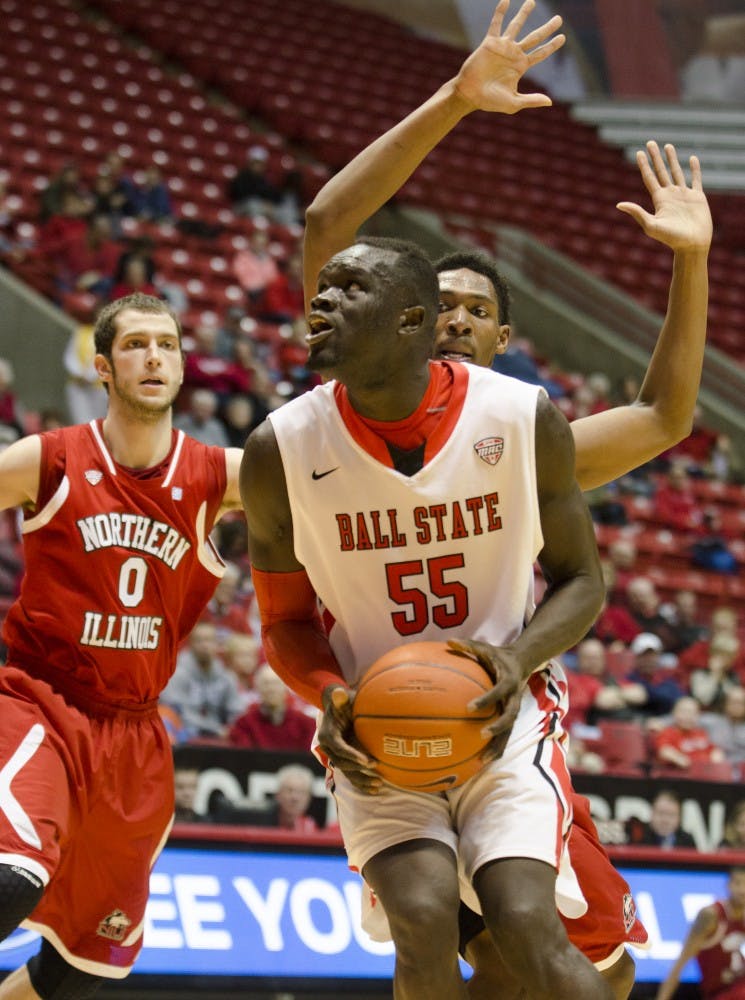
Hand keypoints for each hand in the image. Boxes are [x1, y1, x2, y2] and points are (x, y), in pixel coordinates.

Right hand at [318, 685, 381, 794]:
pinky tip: (375, 789)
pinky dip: (362, 783)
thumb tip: (339, 693)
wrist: (339, 709)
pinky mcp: (343, 761)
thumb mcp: (342, 698)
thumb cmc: (344, 702)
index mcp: (328, 735)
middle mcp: (329, 748)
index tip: (368, 761)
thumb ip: (340, 697)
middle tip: (377, 771)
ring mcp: (336, 756)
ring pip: (347, 773)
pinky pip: (351, 774)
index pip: (340, 748)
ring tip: (379, 785)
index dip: (353, 756)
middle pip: (343, 764)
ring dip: (362, 781)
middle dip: (359, 770)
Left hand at [447, 638, 524, 760]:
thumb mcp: (485, 648)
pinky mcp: (511, 716)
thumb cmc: (498, 655)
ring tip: (482, 760)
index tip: (470, 708)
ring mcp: (514, 709)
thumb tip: (448, 641)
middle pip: (509, 716)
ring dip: (498, 746)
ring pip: (509, 731)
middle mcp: (514, 697)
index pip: (498, 692)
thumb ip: (468, 646)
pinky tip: (481, 762)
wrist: (523, 661)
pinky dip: (496, 748)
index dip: (486, 700)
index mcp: (508, 681)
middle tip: (481, 736)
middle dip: (497, 728)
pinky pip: (504, 735)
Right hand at [454, 0, 564, 114]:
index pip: (540, 53)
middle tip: (559, 19)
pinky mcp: (490, 43)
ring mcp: (502, 47)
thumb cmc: (490, 102)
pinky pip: (496, 24)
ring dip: (524, 13)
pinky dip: (500, 12)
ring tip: (532, 1)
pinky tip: (506, 0)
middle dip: (547, 28)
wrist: (470, 95)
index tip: (562, 37)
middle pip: (534, 37)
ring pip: (516, 25)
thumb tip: (550, 102)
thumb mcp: (514, 103)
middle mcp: (513, 54)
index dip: (551, 46)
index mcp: (520, 66)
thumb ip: (532, 100)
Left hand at [616, 141, 712, 253]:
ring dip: (672, 159)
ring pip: (677, 172)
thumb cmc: (671, 239)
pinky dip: (694, 169)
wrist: (692, 245)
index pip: (649, 178)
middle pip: (661, 171)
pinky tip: (692, 159)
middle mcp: (670, 195)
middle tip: (650, 142)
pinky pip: (696, 179)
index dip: (644, 165)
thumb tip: (618, 204)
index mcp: (659, 200)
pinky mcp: (698, 197)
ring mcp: (684, 195)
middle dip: (656, 157)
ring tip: (668, 146)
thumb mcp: (651, 225)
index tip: (639, 152)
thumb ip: (636, 213)